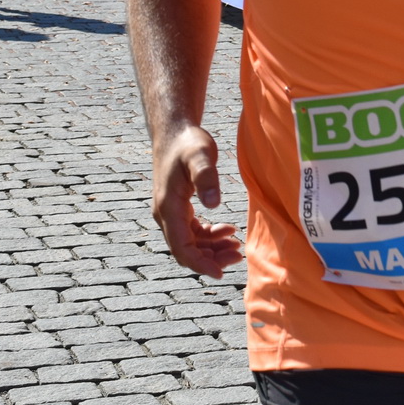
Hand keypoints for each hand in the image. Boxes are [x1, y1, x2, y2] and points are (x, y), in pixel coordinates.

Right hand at [149, 124, 242, 277]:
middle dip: (211, 258)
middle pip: (186, 250)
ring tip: (237, 246)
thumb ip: (206, 177)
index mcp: (168, 208)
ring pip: (189, 243)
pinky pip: (191, 232)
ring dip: (212, 248)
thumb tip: (213, 204)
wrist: (175, 132)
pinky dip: (209, 236)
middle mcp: (165, 214)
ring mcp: (170, 212)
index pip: (181, 248)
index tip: (221, 273)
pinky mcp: (178, 208)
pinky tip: (227, 230)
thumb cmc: (188, 142)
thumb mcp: (200, 154)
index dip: (200, 264)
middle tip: (238, 255)